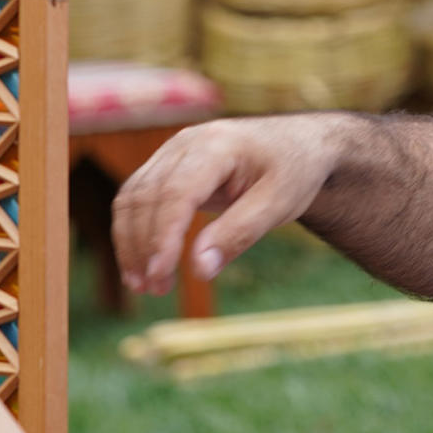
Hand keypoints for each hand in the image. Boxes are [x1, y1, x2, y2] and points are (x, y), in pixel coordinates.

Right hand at [111, 115, 347, 294]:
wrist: (301, 144)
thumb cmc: (294, 171)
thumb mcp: (279, 204)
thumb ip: (239, 234)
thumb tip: (199, 271)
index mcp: (218, 145)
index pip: (176, 192)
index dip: (162, 236)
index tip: (159, 274)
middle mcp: (187, 142)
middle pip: (147, 196)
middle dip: (144, 246)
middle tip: (155, 290)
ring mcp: (174, 151)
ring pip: (133, 197)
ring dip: (131, 243)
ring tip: (145, 285)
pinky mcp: (168, 165)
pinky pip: (138, 197)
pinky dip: (135, 231)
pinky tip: (144, 263)